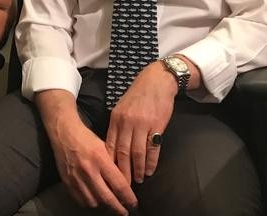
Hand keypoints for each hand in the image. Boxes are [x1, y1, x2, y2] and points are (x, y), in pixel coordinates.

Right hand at [50, 115, 136, 214]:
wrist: (63, 133)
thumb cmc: (86, 138)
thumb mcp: (104, 147)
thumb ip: (113, 165)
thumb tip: (123, 184)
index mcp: (100, 159)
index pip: (119, 185)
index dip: (129, 198)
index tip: (133, 203)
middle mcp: (88, 170)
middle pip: (107, 198)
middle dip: (118, 208)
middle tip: (124, 212)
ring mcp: (76, 177)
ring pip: (94, 202)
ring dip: (103, 205)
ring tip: (109, 204)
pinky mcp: (67, 181)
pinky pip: (81, 200)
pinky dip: (89, 202)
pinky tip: (94, 199)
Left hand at [105, 61, 176, 184]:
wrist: (157, 81)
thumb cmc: (138, 96)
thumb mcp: (122, 108)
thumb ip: (118, 126)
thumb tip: (113, 148)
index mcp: (116, 119)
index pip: (109, 145)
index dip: (110, 163)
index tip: (110, 176)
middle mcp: (126, 122)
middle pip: (122, 152)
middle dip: (122, 171)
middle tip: (123, 186)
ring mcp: (142, 124)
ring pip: (137, 153)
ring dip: (137, 169)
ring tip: (137, 180)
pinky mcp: (157, 126)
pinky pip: (153, 148)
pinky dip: (150, 162)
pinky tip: (149, 171)